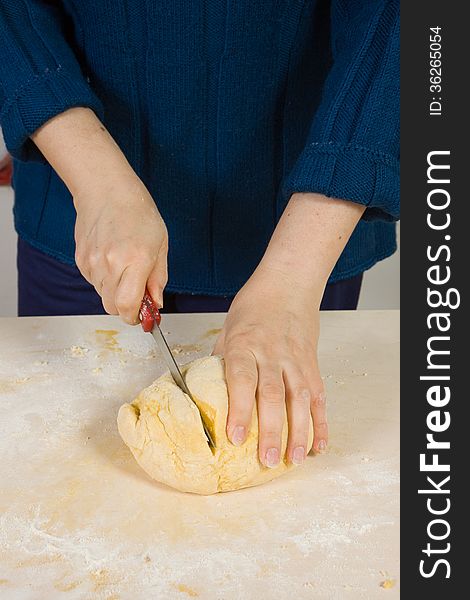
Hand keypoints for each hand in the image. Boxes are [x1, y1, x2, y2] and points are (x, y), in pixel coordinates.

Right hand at [30, 108, 167, 322]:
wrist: (106, 190)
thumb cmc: (138, 214)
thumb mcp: (160, 246)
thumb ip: (158, 279)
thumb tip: (155, 303)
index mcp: (135, 260)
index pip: (128, 306)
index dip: (135, 317)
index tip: (142, 316)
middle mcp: (111, 264)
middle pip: (113, 307)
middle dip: (127, 307)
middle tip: (137, 293)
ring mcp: (92, 262)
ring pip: (103, 296)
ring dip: (115, 292)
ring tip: (124, 268)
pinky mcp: (80, 260)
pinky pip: (93, 283)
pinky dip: (104, 280)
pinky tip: (111, 260)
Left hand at [213, 191, 364, 464]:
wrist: (288, 285)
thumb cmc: (253, 307)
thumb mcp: (228, 329)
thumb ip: (221, 361)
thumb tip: (206, 393)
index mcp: (245, 345)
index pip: (242, 380)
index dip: (239, 409)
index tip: (235, 437)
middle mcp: (272, 354)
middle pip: (272, 396)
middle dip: (270, 430)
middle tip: (266, 460)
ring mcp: (295, 360)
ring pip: (299, 400)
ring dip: (298, 432)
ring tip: (293, 460)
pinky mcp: (312, 365)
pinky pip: (318, 397)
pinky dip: (320, 422)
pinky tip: (317, 445)